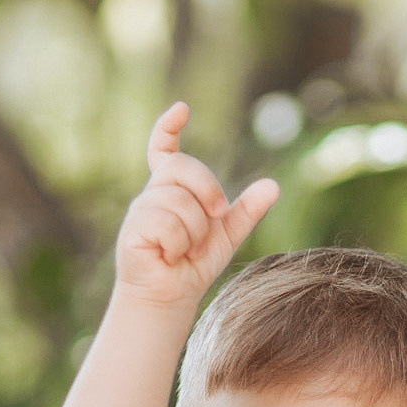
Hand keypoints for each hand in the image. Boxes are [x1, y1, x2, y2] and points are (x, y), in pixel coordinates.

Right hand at [115, 102, 279, 308]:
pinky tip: (170, 256)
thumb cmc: (195, 264)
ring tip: (186, 250)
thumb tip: (273, 186)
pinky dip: (179, 245)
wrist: (172, 296)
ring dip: (195, 232)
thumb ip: (248, 210)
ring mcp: (141, 209)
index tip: (182, 110)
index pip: (164, 149)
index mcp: (174, 189)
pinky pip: (166, 224)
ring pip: (179, 201)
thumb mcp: (228, 235)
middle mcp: (154, 193)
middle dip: (208, 189)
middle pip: (181, 165)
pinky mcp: (133, 229)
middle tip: (216, 217)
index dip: (168, 127)